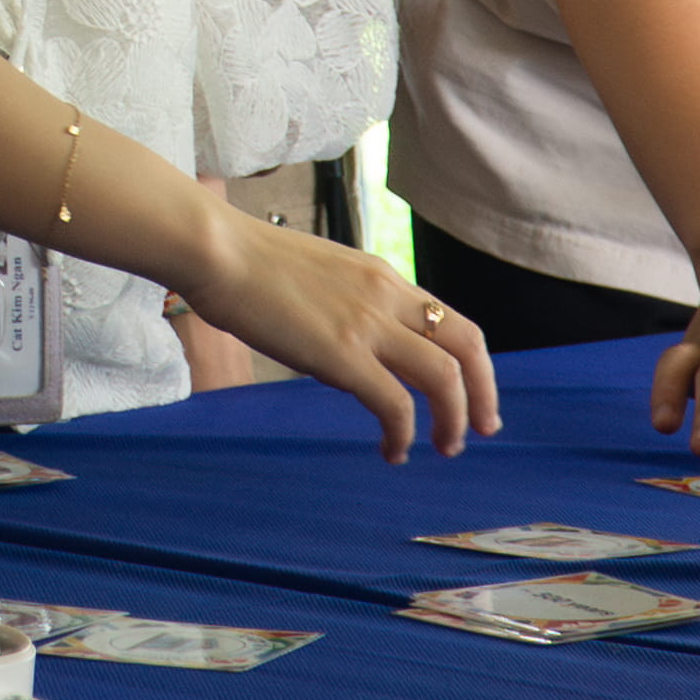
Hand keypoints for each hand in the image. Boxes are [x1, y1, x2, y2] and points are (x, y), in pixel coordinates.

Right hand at [179, 220, 496, 461]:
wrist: (218, 250)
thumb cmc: (249, 264)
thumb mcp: (319, 276)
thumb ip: (347, 304)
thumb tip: (350, 342)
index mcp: (381, 277)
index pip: (451, 319)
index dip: (473, 364)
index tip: (472, 395)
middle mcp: (386, 296)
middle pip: (466, 345)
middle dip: (482, 393)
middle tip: (481, 428)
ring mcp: (367, 323)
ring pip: (443, 377)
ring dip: (452, 420)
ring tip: (443, 447)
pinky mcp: (342, 353)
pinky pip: (395, 403)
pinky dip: (403, 433)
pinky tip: (391, 449)